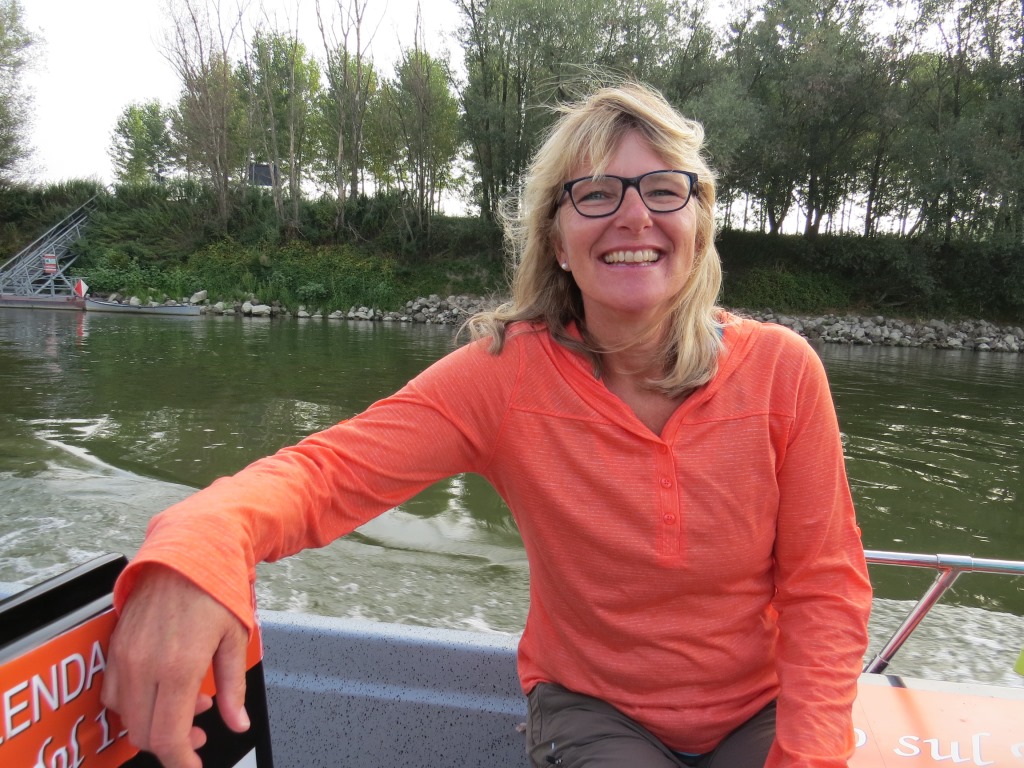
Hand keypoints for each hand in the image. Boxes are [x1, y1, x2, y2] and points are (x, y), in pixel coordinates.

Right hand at [101, 564, 250, 767]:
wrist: (191, 549)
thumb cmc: (217, 589)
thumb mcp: (235, 640)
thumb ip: (232, 689)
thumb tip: (237, 724)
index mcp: (179, 666)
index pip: (166, 736)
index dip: (180, 760)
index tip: (193, 765)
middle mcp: (145, 664)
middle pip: (143, 733)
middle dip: (171, 743)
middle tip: (199, 731)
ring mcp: (125, 654)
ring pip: (126, 714)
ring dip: (154, 721)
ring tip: (190, 703)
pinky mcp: (115, 645)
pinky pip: (115, 691)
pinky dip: (138, 702)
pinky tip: (166, 688)